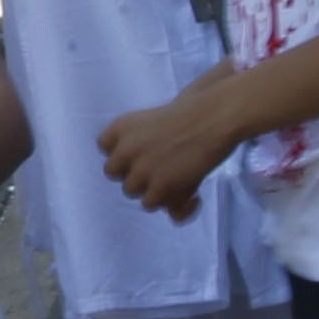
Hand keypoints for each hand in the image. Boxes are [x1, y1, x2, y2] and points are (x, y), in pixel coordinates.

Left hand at [96, 71, 249, 219]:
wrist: (214, 116)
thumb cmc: (194, 112)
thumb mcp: (157, 123)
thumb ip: (146, 147)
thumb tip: (158, 189)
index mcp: (121, 126)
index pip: (104, 146)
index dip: (121, 153)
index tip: (139, 155)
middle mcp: (125, 148)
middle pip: (112, 172)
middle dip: (132, 173)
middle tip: (158, 172)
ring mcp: (140, 169)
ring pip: (131, 191)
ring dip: (152, 190)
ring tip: (179, 185)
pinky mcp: (159, 186)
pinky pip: (151, 205)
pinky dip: (174, 205)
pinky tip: (194, 199)